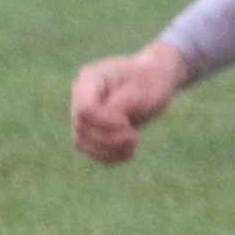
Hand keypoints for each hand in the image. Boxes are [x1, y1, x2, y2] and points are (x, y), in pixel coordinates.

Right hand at [70, 41, 188, 162]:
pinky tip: (129, 151)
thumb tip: (109, 119)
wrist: (154, 81)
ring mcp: (82, 114)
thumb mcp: (143, 88)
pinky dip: (111, 156)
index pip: (84, 109)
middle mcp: (80, 96)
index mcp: (90, 78)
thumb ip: (123, 103)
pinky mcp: (89, 130)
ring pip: (82, 143)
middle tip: (135, 136)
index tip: (126, 122)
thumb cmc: (149, 80)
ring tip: (134, 142)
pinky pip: (91, 152)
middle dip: (110, 138)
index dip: (104, 123)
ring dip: (110, 150)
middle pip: (82, 127)